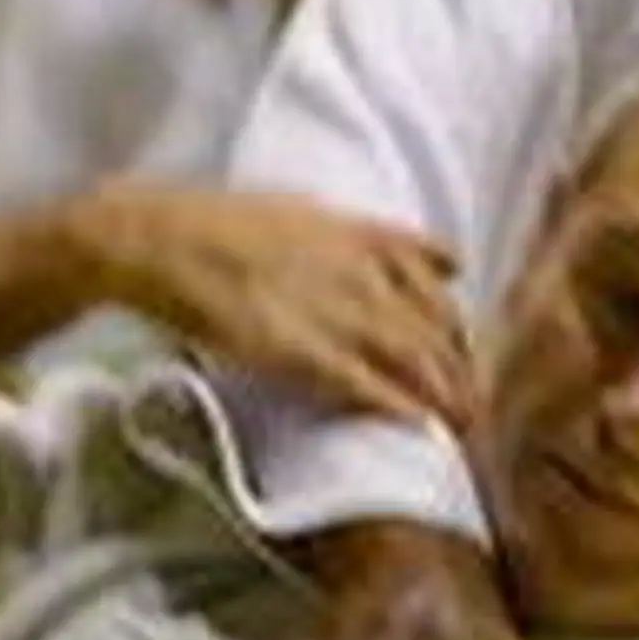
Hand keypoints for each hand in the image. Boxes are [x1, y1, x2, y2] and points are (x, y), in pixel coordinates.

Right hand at [76, 185, 473, 425]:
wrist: (159, 238)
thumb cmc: (216, 223)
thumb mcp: (303, 210)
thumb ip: (360, 236)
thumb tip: (419, 256)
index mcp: (357, 232)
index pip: (434, 270)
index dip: (456, 313)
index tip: (468, 343)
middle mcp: (358, 269)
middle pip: (434, 322)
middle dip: (463, 364)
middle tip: (479, 400)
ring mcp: (333, 310)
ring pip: (412, 357)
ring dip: (445, 394)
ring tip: (464, 424)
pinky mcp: (302, 350)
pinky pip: (366, 384)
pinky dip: (400, 408)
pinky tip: (422, 429)